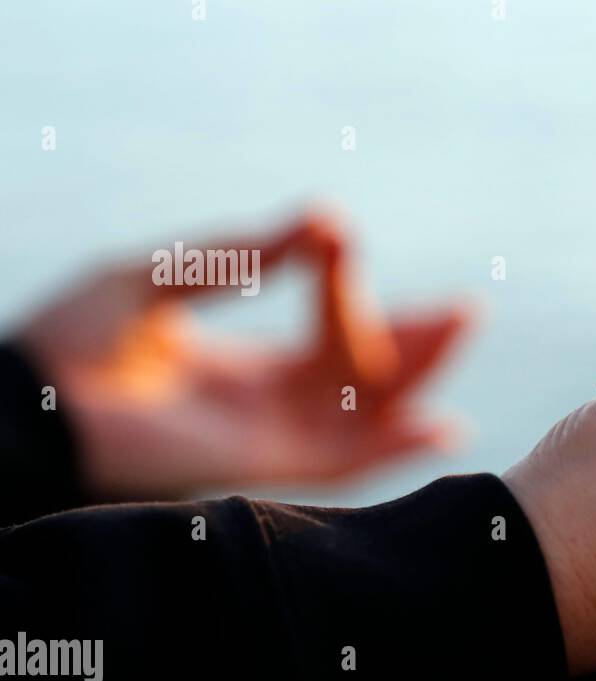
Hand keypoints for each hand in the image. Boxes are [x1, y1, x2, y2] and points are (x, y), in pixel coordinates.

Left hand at [20, 211, 473, 496]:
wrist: (28, 401)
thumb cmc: (71, 339)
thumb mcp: (159, 276)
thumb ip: (241, 255)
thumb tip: (323, 216)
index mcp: (250, 367)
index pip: (328, 334)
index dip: (347, 289)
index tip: (342, 237)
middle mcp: (272, 406)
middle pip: (367, 378)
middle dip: (417, 342)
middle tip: (467, 307)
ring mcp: (272, 438)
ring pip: (370, 414)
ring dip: (420, 380)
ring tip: (462, 331)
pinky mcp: (263, 464)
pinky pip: (347, 460)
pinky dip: (396, 447)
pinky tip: (444, 424)